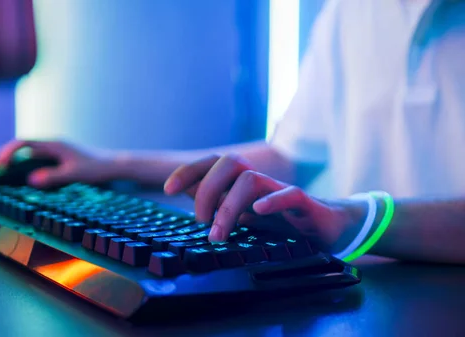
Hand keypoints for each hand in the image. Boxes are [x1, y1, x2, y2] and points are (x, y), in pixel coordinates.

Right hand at [0, 139, 114, 187]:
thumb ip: (53, 177)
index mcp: (55, 144)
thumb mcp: (74, 174)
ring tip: (4, 175)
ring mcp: (57, 152)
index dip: (8, 152)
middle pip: (24, 147)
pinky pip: (39, 161)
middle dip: (8, 156)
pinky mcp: (61, 159)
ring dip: (17, 163)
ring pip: (31, 155)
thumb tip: (31, 181)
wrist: (114, 166)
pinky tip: (25, 180)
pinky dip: (29, 168)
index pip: (24, 143)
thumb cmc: (96, 168)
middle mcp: (54, 145)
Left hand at [164, 154, 363, 250]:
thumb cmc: (279, 218)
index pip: (212, 163)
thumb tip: (188, 193)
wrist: (325, 226)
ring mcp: (280, 189)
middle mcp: (259, 178)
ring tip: (219, 235)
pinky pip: (289, 194)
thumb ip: (217, 200)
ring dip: (229, 207)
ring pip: (251, 179)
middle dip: (207, 190)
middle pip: (229, 162)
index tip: (168, 190)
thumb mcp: (242, 212)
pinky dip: (272, 200)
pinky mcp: (303, 203)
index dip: (188, 171)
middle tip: (200, 221)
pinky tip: (258, 212)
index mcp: (242, 179)